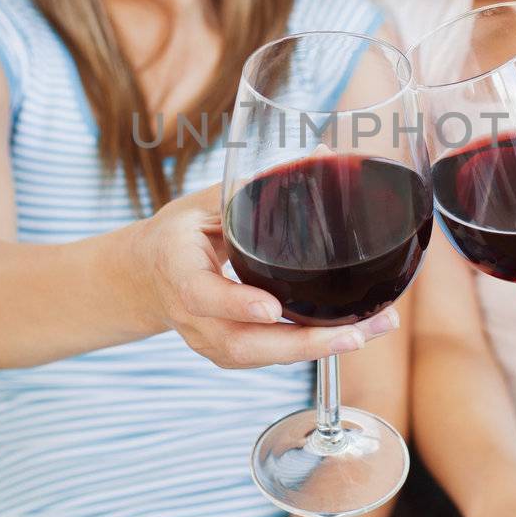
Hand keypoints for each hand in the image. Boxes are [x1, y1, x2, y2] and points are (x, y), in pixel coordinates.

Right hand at [135, 184, 397, 367]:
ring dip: (317, 350)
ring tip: (368, 332)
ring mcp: (207, 340)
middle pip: (241, 342)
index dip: (236, 303)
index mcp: (178, 269)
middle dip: (301, 344)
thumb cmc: (181, 233)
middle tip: (353, 334)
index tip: (272, 308)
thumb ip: (252, 188)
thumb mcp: (203, 204)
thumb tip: (321, 156)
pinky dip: (310, 350)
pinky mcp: (227, 353)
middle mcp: (190, 315)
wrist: (148, 274)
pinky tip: (351, 335)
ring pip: (260, 358)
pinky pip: (268, 359)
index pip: (202, 294)